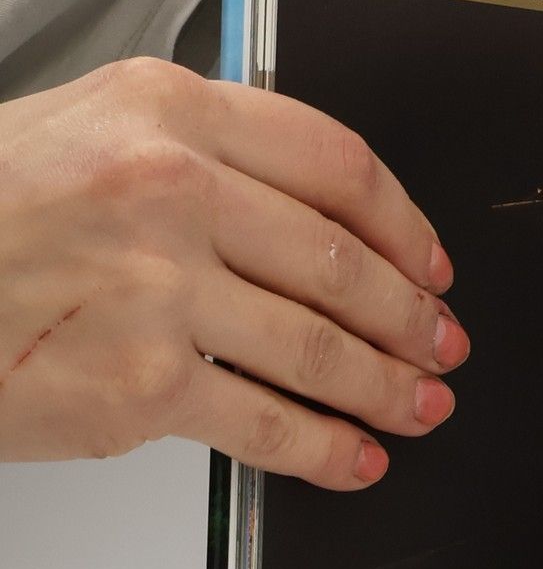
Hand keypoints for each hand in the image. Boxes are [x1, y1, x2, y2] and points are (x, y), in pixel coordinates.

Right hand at [0, 59, 468, 489]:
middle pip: (344, 263)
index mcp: (164, 111)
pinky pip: (265, 424)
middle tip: (441, 343)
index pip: (336, 163)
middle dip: (412, 318)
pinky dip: (325, 449)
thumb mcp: (75, 130)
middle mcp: (171, 191)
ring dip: (388, 387)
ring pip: (320, 347)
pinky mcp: (139, 383)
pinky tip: (354, 457)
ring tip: (420, 404)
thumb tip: (306, 211)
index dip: (404, 223)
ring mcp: (159, 290)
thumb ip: (192, 151)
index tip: (430, 259)